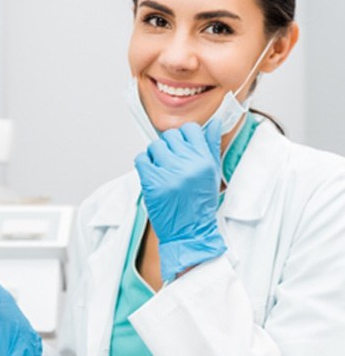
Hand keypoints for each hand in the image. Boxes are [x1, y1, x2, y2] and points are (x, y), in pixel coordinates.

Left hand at [134, 119, 225, 281]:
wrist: (189, 232)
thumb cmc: (200, 205)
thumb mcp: (213, 174)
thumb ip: (211, 146)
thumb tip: (214, 123)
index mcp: (204, 160)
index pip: (190, 129)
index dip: (184, 137)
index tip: (182, 147)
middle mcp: (187, 164)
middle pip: (170, 136)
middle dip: (169, 147)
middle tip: (171, 163)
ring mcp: (168, 173)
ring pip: (155, 146)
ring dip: (155, 156)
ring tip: (162, 171)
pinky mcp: (152, 182)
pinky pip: (141, 159)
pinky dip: (144, 164)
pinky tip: (152, 175)